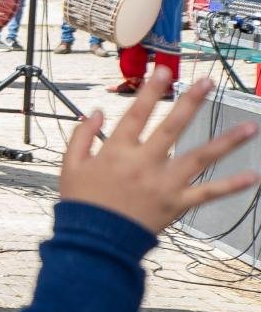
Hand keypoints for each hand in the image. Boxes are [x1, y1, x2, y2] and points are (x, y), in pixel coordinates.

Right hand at [59, 71, 258, 232]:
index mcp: (117, 151)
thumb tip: (97, 112)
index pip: (136, 113)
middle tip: (207, 82)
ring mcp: (164, 183)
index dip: (150, 90)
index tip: (164, 71)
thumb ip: (82, 136)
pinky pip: (208, 193)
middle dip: (191, 102)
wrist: (95, 240)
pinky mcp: (176, 204)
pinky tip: (252, 176)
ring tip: (249, 127)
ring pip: (199, 157)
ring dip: (226, 142)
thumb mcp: (70, 165)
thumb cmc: (81, 202)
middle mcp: (144, 163)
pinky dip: (231, 186)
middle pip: (172, 127)